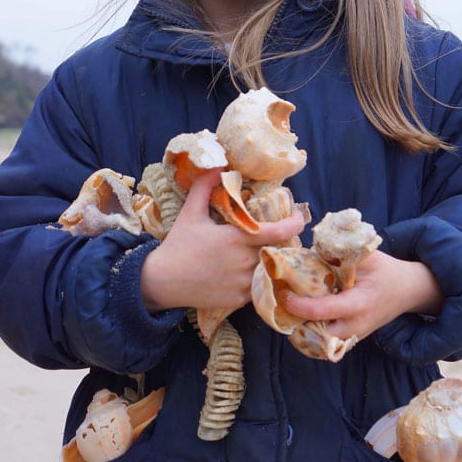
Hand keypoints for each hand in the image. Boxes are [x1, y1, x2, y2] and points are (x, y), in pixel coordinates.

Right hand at [140, 170, 305, 311]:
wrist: (162, 281)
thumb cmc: (178, 245)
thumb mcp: (190, 213)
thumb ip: (204, 187)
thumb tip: (217, 162)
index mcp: (236, 238)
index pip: (278, 231)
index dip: (294, 224)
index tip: (299, 217)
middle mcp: (244, 261)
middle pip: (276, 250)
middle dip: (280, 241)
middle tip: (277, 234)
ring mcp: (243, 283)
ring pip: (268, 269)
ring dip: (269, 259)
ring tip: (265, 251)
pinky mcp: (239, 300)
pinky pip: (259, 287)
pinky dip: (257, 278)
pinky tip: (249, 270)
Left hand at [282, 250, 442, 341]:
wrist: (408, 290)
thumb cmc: (385, 270)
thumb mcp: (366, 257)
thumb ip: (338, 255)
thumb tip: (307, 252)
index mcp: (358, 304)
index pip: (321, 311)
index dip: (298, 304)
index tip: (283, 293)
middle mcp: (355, 326)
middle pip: (316, 335)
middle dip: (296, 322)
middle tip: (282, 304)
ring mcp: (353, 336)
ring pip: (319, 342)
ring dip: (302, 328)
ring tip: (288, 309)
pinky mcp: (350, 338)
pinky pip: (325, 341)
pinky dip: (311, 330)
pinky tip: (302, 315)